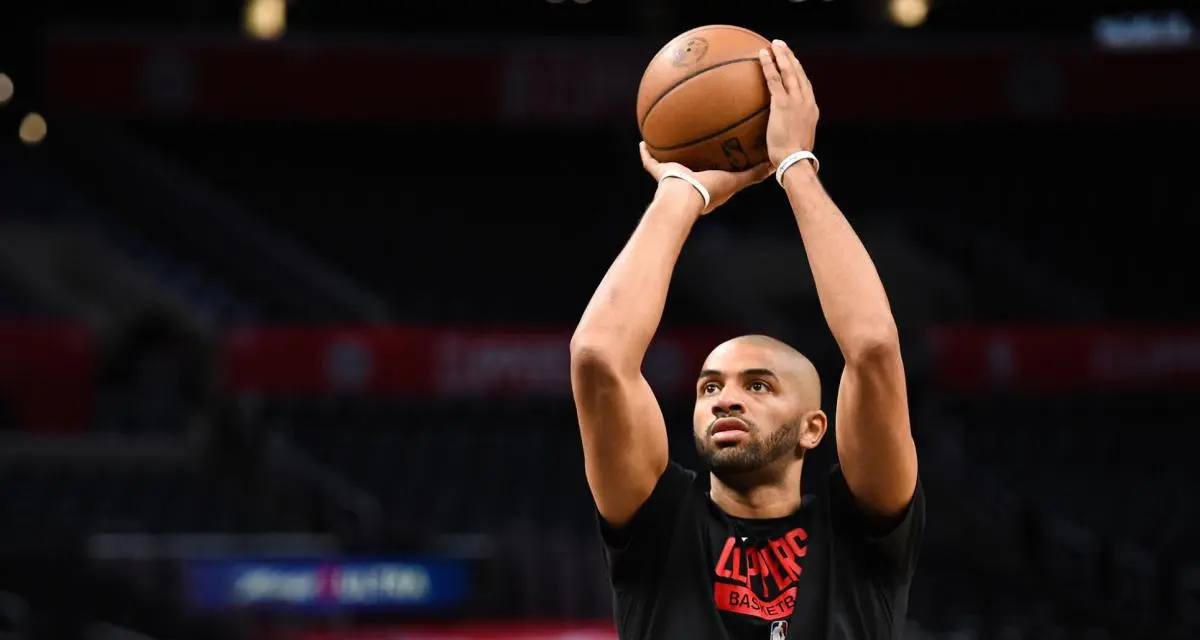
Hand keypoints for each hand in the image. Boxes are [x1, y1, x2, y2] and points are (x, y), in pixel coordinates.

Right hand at [639, 142, 770, 214]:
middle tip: (694, 141)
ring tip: (666, 136)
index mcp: (706, 185)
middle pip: (690, 166)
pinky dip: (645, 153)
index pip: (712, 173)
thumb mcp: (735, 180)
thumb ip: (753, 174)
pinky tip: (642, 141)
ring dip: (667, 153)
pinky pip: (649, 162)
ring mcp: (672, 179)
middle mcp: (689, 182)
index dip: (715, 164)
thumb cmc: (710, 189)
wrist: (685, 196)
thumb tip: (772, 165)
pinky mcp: (659, 174)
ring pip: (668, 164)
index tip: (719, 152)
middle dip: (691, 157)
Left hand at [758, 40, 818, 168]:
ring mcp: (796, 101)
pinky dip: (769, 64)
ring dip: (782, 55)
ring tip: (774, 44)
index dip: (799, 72)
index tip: (794, 63)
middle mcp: (807, 102)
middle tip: (783, 46)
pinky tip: (762, 54)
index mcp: (812, 110)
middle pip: (799, 74)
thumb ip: (790, 135)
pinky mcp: (782, 103)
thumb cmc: (792, 159)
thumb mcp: (795, 143)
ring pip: (789, 72)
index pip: (806, 86)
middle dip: (791, 58)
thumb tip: (780, 139)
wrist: (795, 161)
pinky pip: (774, 79)